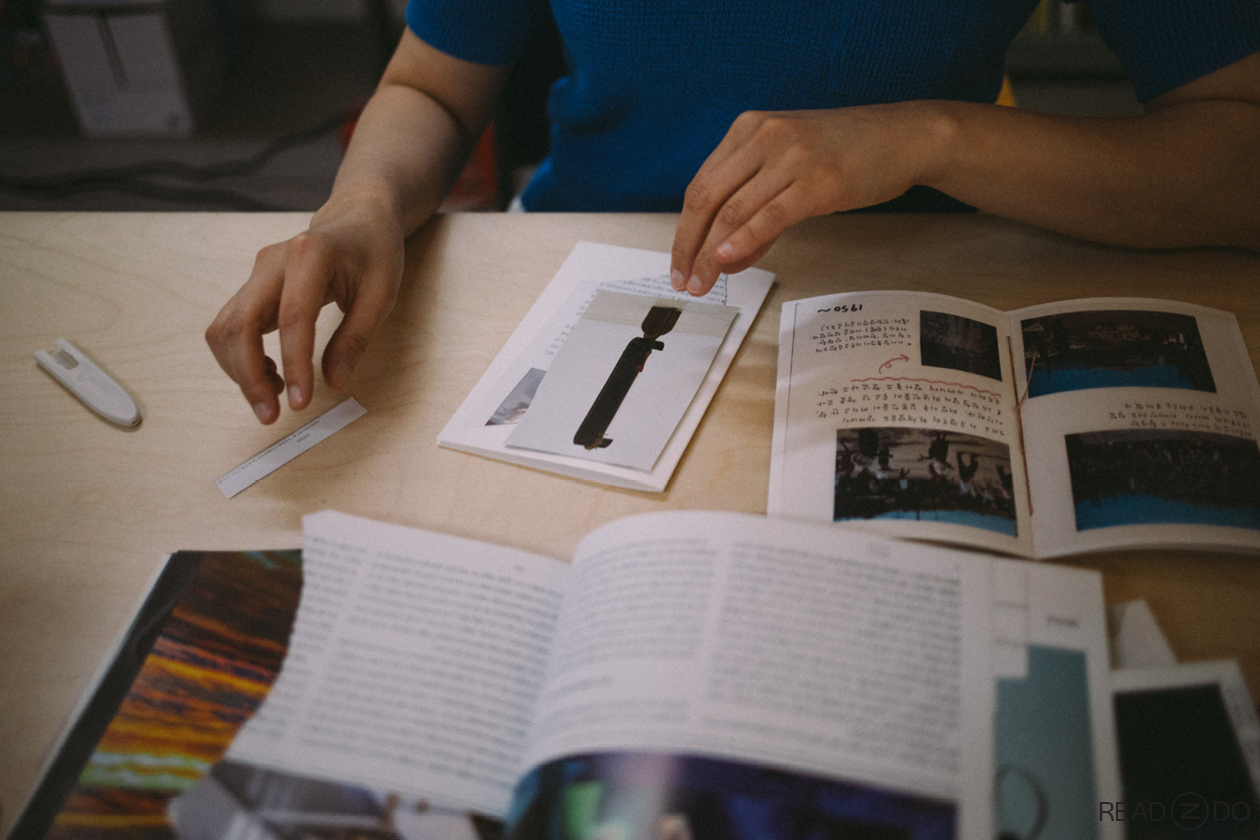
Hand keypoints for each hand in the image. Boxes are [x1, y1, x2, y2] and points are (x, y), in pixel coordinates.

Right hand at [206, 198, 403, 422]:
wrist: (356, 217)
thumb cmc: (374, 251)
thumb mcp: (382, 293)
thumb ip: (356, 337)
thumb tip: (332, 380)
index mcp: (311, 255)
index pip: (293, 317)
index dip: (294, 364)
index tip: (300, 402)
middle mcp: (272, 261)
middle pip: (240, 323)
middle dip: (248, 376)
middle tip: (271, 414)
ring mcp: (257, 273)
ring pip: (226, 327)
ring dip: (240, 370)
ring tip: (276, 394)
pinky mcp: (252, 287)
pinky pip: (232, 327)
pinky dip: (241, 357)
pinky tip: (272, 373)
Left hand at [670, 103, 943, 294]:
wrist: (902, 137)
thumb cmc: (845, 153)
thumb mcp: (789, 170)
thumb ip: (755, 210)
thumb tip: (723, 257)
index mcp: (748, 129)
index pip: (701, 185)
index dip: (684, 230)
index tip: (679, 264)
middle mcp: (763, 137)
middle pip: (707, 198)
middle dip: (689, 246)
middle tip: (683, 281)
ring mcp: (791, 157)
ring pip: (733, 211)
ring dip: (711, 254)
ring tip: (703, 283)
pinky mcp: (818, 180)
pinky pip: (770, 214)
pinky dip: (744, 239)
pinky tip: (727, 260)